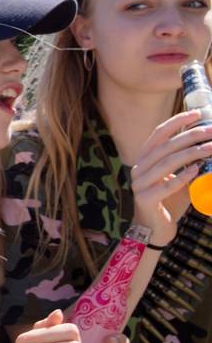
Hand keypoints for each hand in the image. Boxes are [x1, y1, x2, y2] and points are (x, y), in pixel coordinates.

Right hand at [130, 110, 211, 243]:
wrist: (154, 229)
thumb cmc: (169, 201)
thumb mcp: (176, 176)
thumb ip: (186, 162)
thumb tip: (208, 142)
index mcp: (144, 160)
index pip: (158, 134)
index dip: (176, 122)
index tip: (197, 113)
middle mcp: (138, 169)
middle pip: (165, 147)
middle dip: (190, 136)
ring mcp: (140, 185)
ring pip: (166, 164)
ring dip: (191, 154)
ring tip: (211, 148)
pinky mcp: (146, 200)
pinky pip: (166, 186)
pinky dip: (182, 177)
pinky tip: (197, 170)